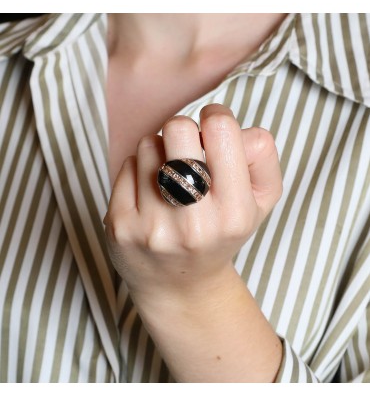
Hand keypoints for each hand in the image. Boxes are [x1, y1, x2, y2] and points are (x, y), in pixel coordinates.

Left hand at [104, 103, 282, 380]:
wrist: (180, 286)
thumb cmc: (221, 234)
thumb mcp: (260, 202)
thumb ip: (262, 156)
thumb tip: (231, 126)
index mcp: (235, 214)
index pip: (220, 130)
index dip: (216, 118)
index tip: (213, 132)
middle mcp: (193, 224)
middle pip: (178, 128)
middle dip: (184, 131)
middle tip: (188, 152)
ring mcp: (152, 227)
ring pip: (149, 144)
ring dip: (161, 152)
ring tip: (170, 179)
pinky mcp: (120, 226)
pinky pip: (127, 165)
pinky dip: (140, 170)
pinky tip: (150, 193)